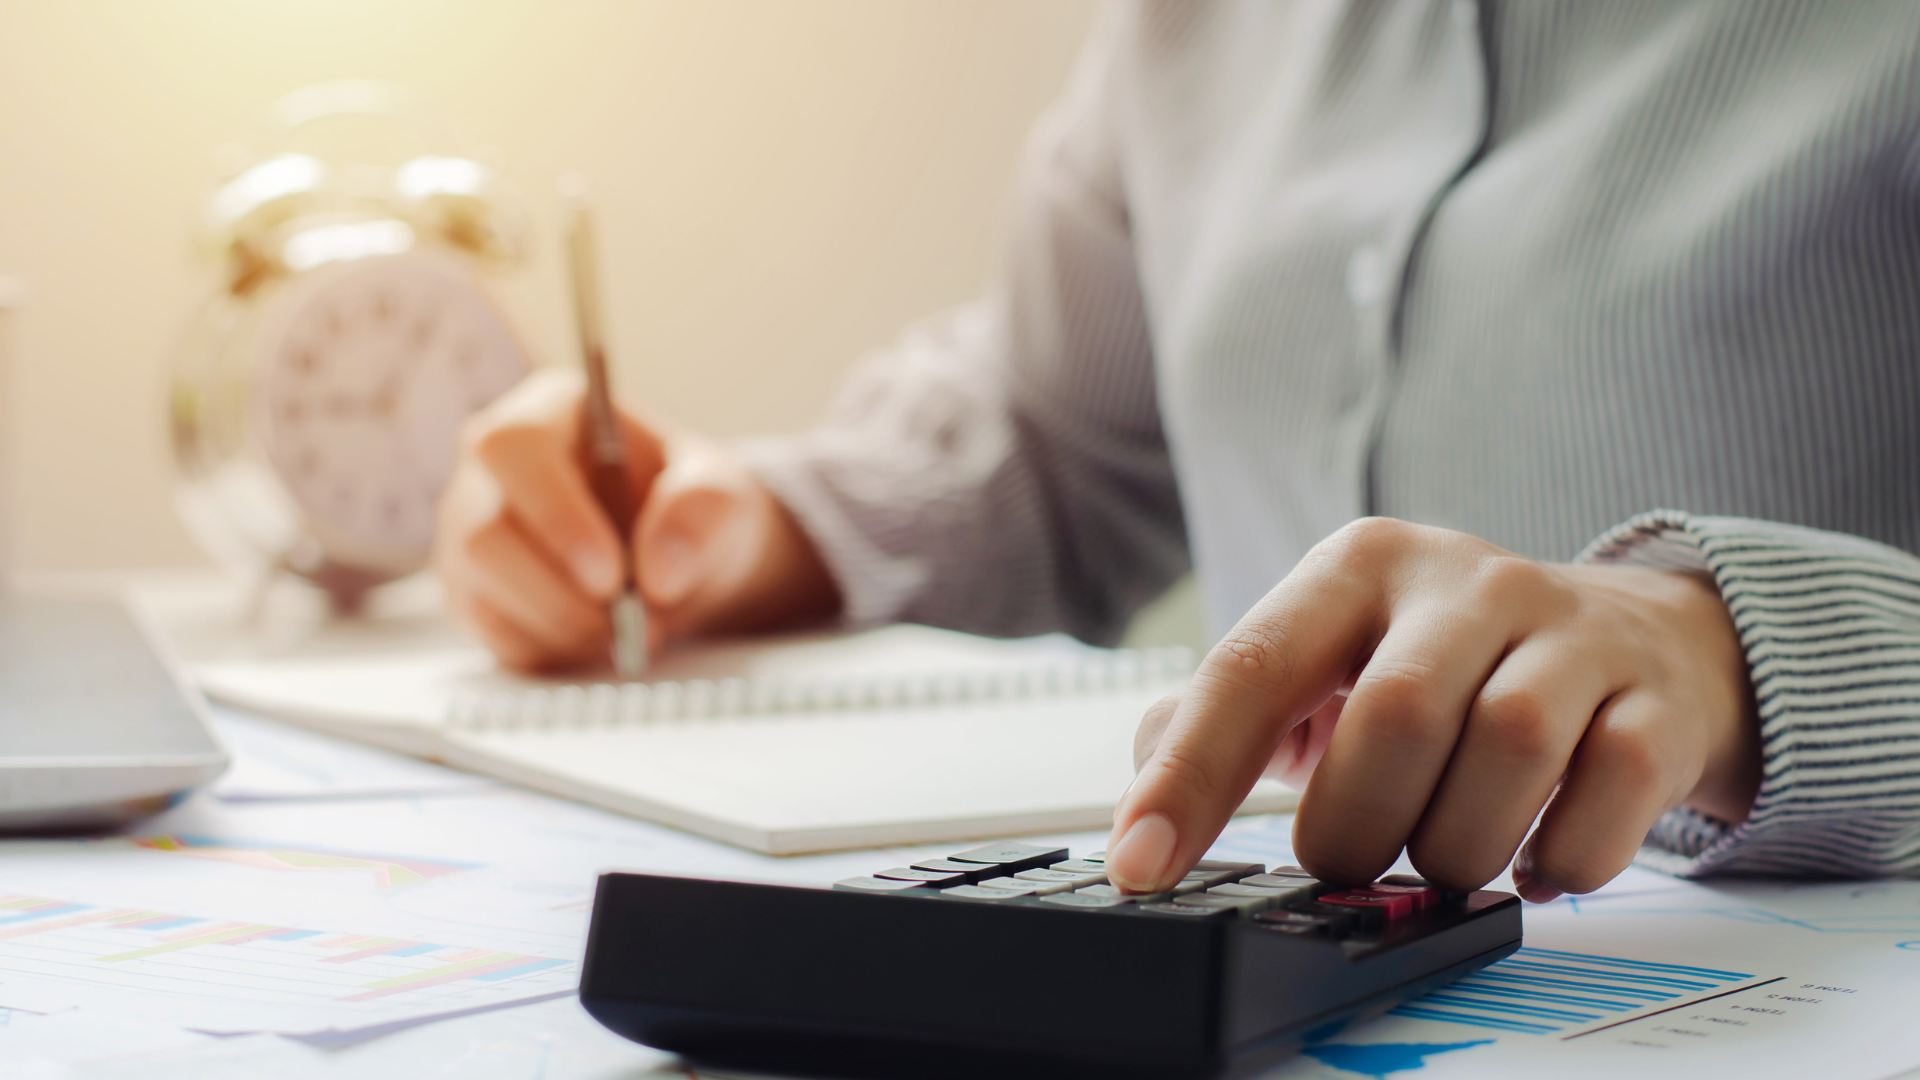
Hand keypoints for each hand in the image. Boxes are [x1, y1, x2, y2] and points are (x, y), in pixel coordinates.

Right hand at [434, 369, 840, 671]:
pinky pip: (494, 635)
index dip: (553, 513)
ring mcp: (474, 534)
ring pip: (480, 591)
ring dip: (564, 627)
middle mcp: (494, 470)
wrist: (690, 559)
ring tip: (634, 633)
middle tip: (635, 623)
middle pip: (484, 532)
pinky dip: (555, 650)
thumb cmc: (696, 509)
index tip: (611, 575)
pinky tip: (602, 639)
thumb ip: (701, 514)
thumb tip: (660, 573)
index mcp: (549, 413)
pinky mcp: (476, 595)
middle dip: (562, 593)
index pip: (512, 446)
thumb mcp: (723, 497)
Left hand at [1106, 518, 1760, 901]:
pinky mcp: (1655, 702)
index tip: (1142, 864)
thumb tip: (1146, 791)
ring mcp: (1572, 634)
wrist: (1637, 640)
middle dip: (1354, 825)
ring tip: (1442, 856)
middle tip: (1349, 859)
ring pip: (1507, 753)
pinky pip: (1607, 799)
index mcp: (1359, 567)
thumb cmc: (1447, 662)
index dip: (1191, 776)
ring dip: (1456, 847)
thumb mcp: (1329, 657)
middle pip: (1392, 718)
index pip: (1252, 668)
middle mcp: (1465, 582)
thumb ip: (1225, 715)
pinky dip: (1559, 860)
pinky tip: (1535, 862)